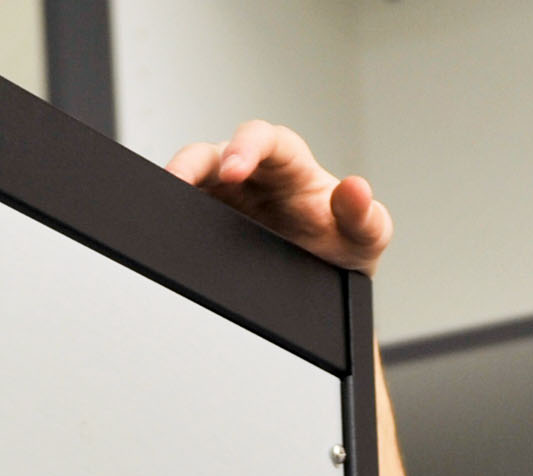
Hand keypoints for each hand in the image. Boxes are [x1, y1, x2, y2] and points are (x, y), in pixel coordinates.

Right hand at [166, 121, 390, 273]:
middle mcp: (254, 173)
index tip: (234, 168)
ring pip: (193, 179)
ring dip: (177, 186)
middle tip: (180, 182)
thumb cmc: (345, 244)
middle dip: (194, 164)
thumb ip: (366, 216)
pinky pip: (189, 211)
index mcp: (290, 164)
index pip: (263, 139)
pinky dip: (177, 215)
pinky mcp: (214, 219)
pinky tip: (171, 227)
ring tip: (166, 207)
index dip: (244, 146)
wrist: (331, 280)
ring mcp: (229, 196)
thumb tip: (358, 189)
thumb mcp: (366, 237)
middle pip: (213, 154)